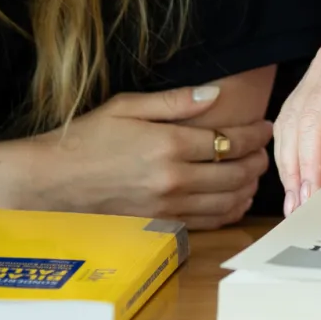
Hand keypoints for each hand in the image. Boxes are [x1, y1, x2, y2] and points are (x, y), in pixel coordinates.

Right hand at [23, 85, 271, 228]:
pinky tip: (235, 200)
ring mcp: (167, 207)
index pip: (227, 140)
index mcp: (167, 144)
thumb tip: (215, 93)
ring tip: (255, 173)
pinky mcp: (159, 226)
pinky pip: (206, 223)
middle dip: (257, 161)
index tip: (266, 126)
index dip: (253, 134)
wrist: (54, 182)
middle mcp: (172, 179)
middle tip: (265, 150)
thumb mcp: (129, 105)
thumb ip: (176, 101)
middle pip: (233, 173)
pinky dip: (228, 212)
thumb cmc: (88, 137)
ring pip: (225, 202)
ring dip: (248, 188)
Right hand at [274, 0, 320, 212]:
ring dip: (293, 160)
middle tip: (302, 212)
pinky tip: (311, 172)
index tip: (314, 200)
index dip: (311, 163)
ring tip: (301, 201)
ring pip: (290, 120)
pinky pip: (302, 115)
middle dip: (295, 168)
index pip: (315, 120)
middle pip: (294, 122)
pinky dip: (302, 146)